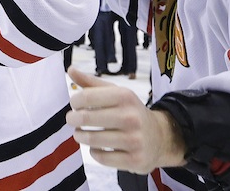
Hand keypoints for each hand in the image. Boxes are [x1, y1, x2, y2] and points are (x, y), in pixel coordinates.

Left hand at [66, 67, 186, 173]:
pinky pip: (101, 157)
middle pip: (86, 118)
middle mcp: (131, 117)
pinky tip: (95, 147)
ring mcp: (134, 140)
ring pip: (91, 140)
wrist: (159, 137)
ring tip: (79, 133)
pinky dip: (93, 152)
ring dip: (80, 136)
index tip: (74, 104)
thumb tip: (71, 69)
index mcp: (125, 96)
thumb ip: (91, 83)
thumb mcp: (115, 93)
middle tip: (71, 119)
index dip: (75, 101)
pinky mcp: (134, 160)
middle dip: (72, 119)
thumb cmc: (130, 111)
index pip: (87, 96)